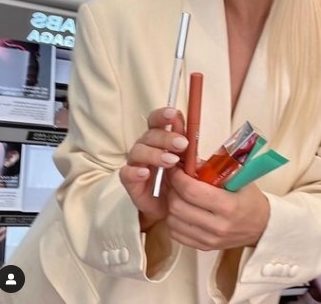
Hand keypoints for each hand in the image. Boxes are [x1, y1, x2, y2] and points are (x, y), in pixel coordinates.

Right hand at [119, 107, 187, 231]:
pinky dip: (135, 172)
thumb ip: (189, 151)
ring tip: (171, 161)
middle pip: (150, 134)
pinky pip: (127, 173)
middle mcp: (145, 146)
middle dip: (166, 137)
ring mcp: (136, 162)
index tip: (174, 114)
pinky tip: (145, 173)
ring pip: (138, 151)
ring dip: (155, 154)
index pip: (157, 120)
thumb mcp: (188, 163)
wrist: (171, 206)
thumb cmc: (179, 178)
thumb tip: (193, 140)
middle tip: (182, 144)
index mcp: (160, 138)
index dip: (163, 115)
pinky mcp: (130, 181)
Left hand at [166, 168, 269, 250]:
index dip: (177, 177)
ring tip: (176, 193)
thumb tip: (188, 161)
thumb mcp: (238, 177)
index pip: (191, 191)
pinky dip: (173, 219)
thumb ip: (213, 168)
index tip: (175, 168)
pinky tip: (181, 209)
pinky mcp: (204, 247)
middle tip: (174, 178)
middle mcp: (218, 226)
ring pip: (173, 221)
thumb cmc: (250, 199)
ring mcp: (210, 239)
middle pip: (178, 206)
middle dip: (171, 189)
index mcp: (228, 206)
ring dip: (170, 204)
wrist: (262, 226)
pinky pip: (176, 234)